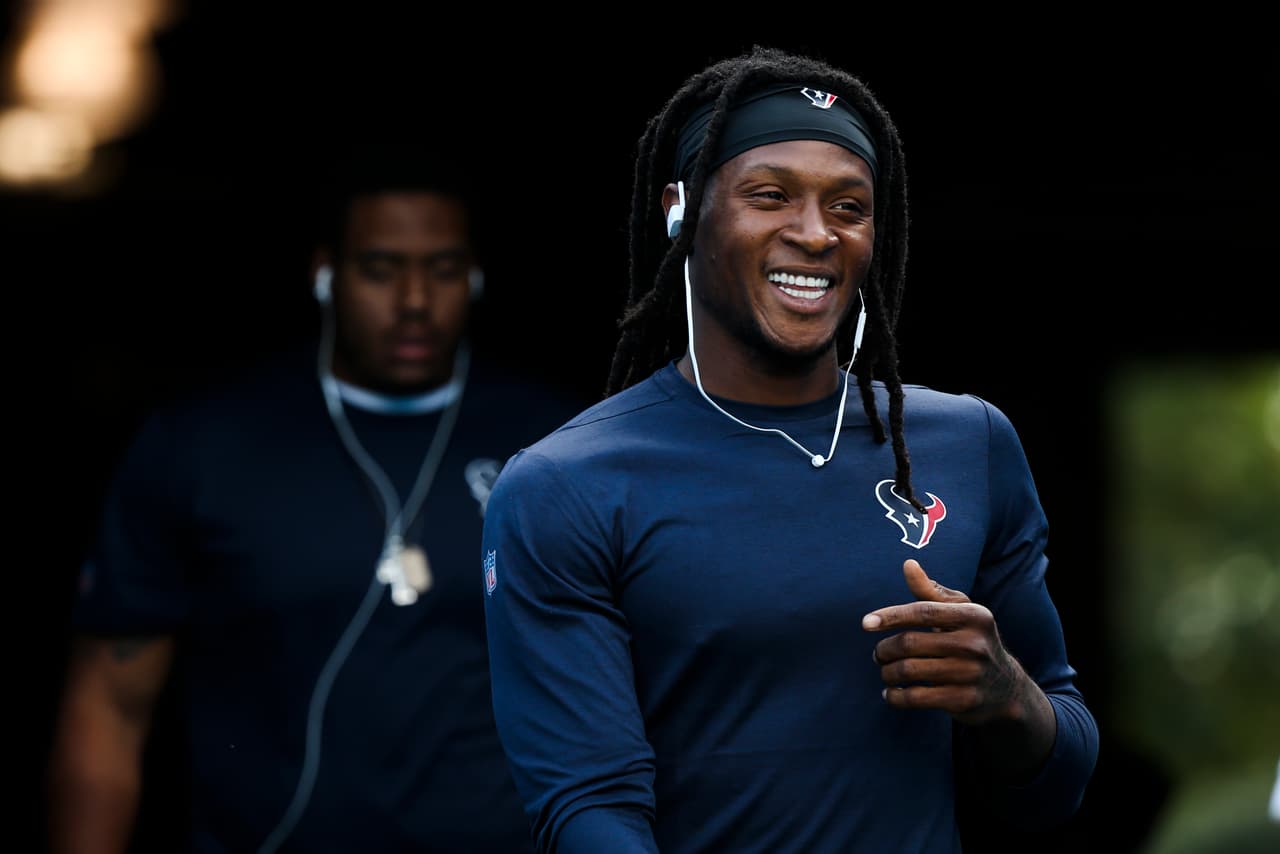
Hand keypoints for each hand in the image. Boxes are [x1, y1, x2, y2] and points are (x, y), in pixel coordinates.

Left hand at [862, 559, 1030, 726]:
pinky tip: (891, 693)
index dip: (890, 616)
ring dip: (887, 673)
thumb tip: (908, 564)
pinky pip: (916, 698)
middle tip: (878, 654)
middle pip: (910, 643)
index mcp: (974, 616)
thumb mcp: (960, 613)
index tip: (865, 623)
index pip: (922, 611)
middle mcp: (975, 644)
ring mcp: (971, 674)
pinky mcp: (964, 700)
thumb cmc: (972, 640)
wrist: (1006, 688)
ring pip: (909, 671)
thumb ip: (931, 592)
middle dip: (884, 650)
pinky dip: (896, 696)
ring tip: (885, 671)